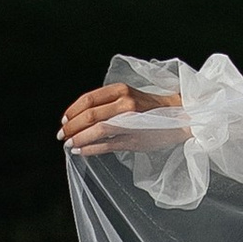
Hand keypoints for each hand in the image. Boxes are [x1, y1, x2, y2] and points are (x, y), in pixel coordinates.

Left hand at [59, 80, 186, 152]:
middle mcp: (125, 104)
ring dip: (78, 138)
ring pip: (96, 130)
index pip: (88, 99)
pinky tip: (81, 151)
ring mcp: (130, 122)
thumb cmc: (151, 109)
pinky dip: (89, 149)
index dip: (72, 110)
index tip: (64, 120)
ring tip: (69, 144)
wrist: (180, 117)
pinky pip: (106, 145)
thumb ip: (108, 103)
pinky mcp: (134, 139)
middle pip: (89, 115)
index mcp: (121, 90)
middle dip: (71, 126)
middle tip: (61, 135)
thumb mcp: (129, 97)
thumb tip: (80, 117)